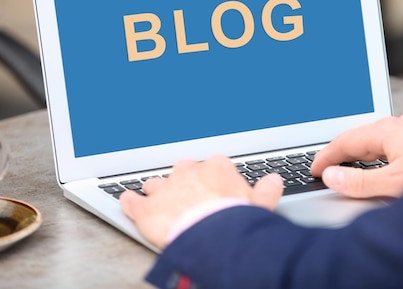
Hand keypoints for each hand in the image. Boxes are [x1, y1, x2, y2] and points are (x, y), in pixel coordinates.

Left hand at [120, 154, 282, 249]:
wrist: (212, 237)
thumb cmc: (235, 220)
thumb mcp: (261, 204)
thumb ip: (267, 189)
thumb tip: (274, 180)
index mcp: (216, 168)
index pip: (212, 165)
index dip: (210, 178)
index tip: (212, 187)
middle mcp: (188, 172)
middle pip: (182, 172)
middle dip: (183, 183)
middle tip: (188, 197)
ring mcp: (166, 188)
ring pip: (156, 184)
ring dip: (157, 193)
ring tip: (159, 202)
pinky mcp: (146, 208)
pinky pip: (132, 200)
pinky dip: (129, 201)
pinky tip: (128, 201)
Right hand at [311, 113, 402, 197]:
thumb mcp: (397, 183)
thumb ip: (361, 181)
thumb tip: (333, 177)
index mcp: (387, 130)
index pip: (344, 141)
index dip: (326, 157)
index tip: (314, 169)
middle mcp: (399, 124)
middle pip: (358, 137)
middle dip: (339, 152)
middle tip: (324, 169)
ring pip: (375, 138)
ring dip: (357, 153)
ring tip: (345, 167)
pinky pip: (389, 142)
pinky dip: (375, 153)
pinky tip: (379, 163)